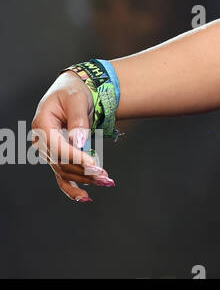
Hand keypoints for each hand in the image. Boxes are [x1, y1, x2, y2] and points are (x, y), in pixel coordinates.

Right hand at [30, 72, 115, 201]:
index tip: (94, 164)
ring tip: (106, 182)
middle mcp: (42, 140)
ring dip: (84, 179)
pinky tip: (85, 197)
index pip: (58, 147)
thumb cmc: (74, 92)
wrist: (73, 91)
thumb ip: (78, 120)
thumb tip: (79, 141)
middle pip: (61, 162)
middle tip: (105, 176)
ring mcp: (49, 151)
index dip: (75, 158)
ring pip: (65, 171)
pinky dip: (72, 188)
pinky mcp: (59, 157)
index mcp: (42, 124)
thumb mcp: (77, 99)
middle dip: (84, 171)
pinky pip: (62, 176)